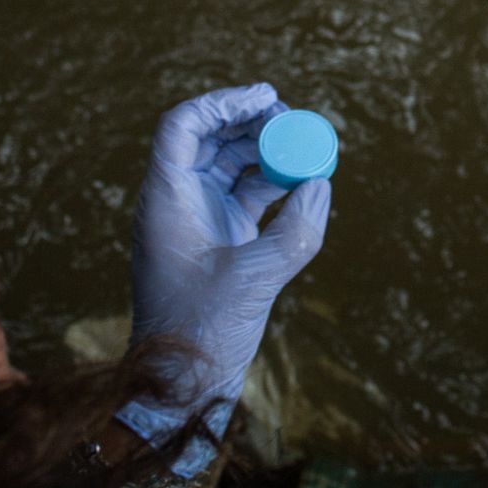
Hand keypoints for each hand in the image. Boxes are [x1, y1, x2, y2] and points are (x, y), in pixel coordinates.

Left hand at [118, 83, 330, 475]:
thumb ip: (295, 232)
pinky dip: (274, 181)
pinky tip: (304, 180)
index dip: (222, 104)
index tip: (267, 98)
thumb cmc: (199, 336)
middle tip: (294, 118)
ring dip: (266, 149)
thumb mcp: (253, 281)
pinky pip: (246, 193)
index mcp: (165, 203)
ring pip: (229, 163)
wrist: (181, 388)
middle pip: (208, 138)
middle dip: (251, 121)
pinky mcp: (219, 239)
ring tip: (306, 145)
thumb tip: (321, 186)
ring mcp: (197, 220)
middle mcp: (176, 203)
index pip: (182, 127)